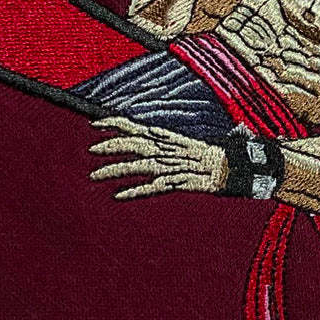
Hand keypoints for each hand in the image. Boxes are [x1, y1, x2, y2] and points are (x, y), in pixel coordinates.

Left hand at [88, 115, 226, 199]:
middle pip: (132, 144)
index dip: (114, 124)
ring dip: (113, 170)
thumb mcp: (182, 142)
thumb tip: (149, 133)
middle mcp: (164, 149)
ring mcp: (168, 166)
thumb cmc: (206, 154)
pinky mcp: (174, 183)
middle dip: (109, 146)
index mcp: (164, 137)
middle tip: (91, 150)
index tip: (95, 124)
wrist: (228, 167)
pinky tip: (118, 195)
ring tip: (93, 176)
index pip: (135, 126)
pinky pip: (151, 188)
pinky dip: (134, 191)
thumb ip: (164, 139)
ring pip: (136, 166)